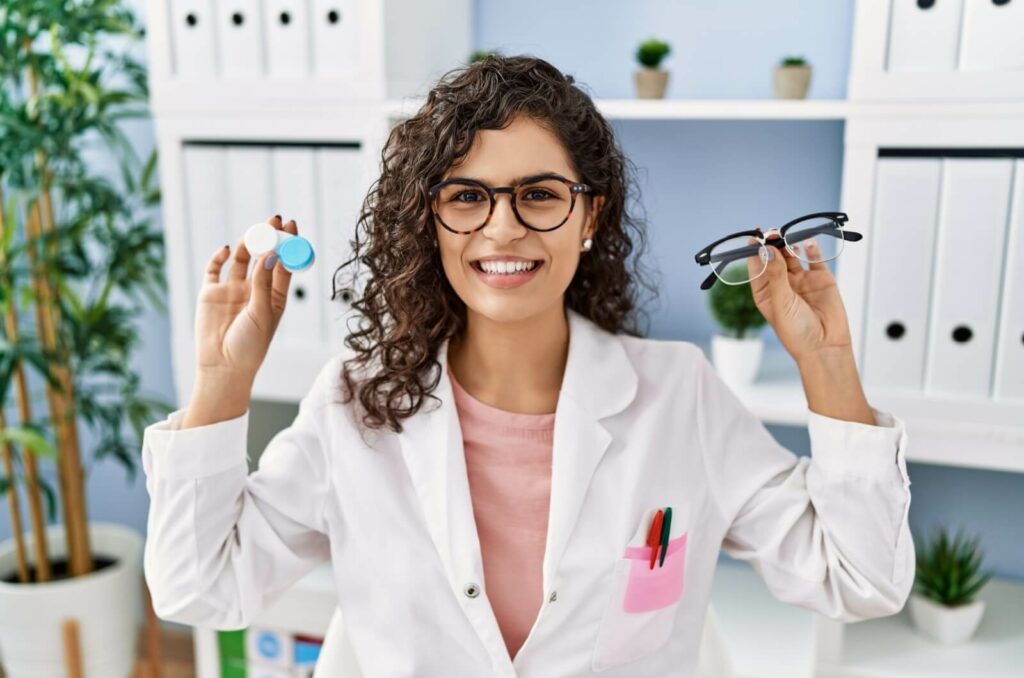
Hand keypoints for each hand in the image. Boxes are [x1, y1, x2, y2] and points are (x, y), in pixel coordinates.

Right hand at [193, 215, 296, 382]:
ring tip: (255, 232)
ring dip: (249, 243)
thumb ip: (263, 283)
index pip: (284, 264)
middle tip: (274, 219)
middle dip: (269, 237)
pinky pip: (215, 269)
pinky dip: (220, 256)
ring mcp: (232, 290)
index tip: (291, 224)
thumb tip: (269, 253)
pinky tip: (228, 250)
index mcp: (274, 297)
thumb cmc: (250, 345)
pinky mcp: (211, 293)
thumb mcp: (261, 312)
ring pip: (242, 259)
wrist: (223, 367)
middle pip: (264, 256)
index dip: (288, 244)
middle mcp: (254, 290)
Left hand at [747, 233, 852, 363]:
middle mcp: (782, 283)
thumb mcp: (781, 302)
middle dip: (772, 243)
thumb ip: (776, 274)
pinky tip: (807, 242)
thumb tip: (767, 249)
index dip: (755, 250)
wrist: (825, 346)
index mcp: (765, 292)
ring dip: (789, 244)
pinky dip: (811, 248)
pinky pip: (814, 258)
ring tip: (787, 237)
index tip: (755, 236)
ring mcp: (801, 280)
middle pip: (774, 256)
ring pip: (792, 255)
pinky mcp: (821, 278)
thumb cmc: (797, 332)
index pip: (756, 265)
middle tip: (773, 232)